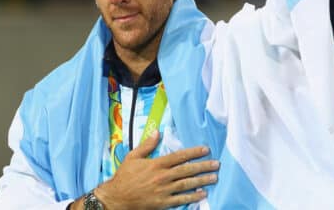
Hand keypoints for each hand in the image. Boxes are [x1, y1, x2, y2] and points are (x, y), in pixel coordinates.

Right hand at [94, 131, 218, 209]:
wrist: (117, 197)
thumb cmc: (124, 176)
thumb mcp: (133, 157)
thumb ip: (147, 145)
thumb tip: (157, 132)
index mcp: (156, 164)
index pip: (179, 156)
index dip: (193, 153)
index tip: (205, 150)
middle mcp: (162, 177)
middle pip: (186, 170)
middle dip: (203, 166)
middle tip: (216, 164)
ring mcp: (163, 190)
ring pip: (186, 184)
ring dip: (202, 181)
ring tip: (214, 178)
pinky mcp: (163, 202)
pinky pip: (181, 199)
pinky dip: (193, 197)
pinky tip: (203, 194)